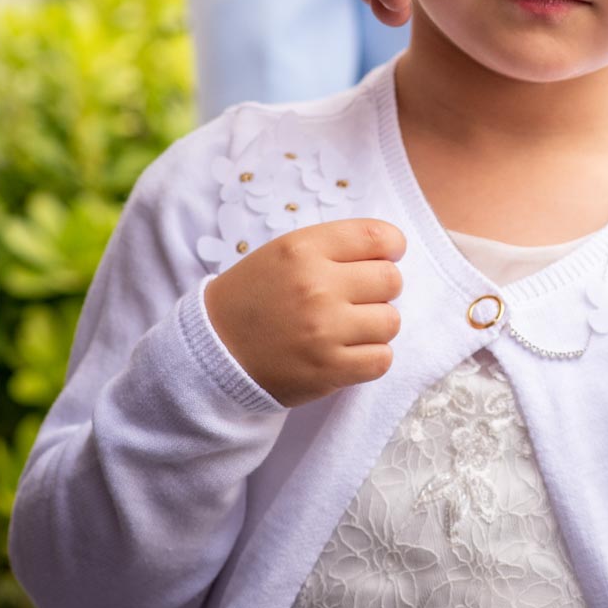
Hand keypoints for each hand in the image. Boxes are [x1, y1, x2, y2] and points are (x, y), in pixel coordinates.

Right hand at [203, 217, 406, 407]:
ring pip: (390, 321)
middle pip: (391, 280)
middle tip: (357, 297)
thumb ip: (335, 246)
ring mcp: (324, 330)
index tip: (385, 256)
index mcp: (303, 249)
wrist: (215, 351)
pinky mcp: (328, 370)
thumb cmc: (255, 297)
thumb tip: (390, 250)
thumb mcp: (284, 252)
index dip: (391, 247)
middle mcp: (316, 286)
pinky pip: (382, 359)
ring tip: (349, 327)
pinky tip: (348, 350)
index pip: (379, 237)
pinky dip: (371, 356)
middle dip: (381, 288)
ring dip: (376, 325)